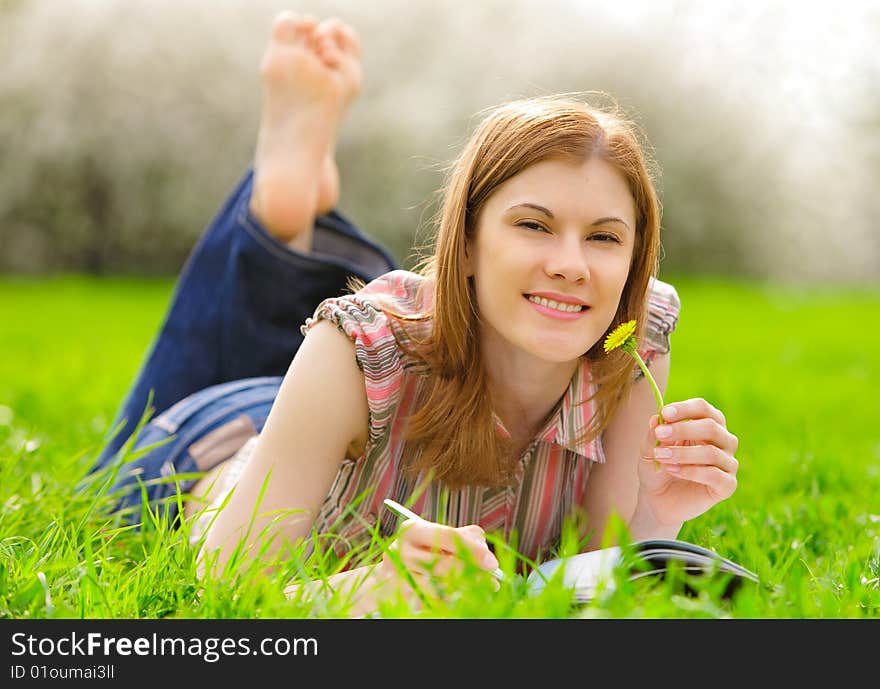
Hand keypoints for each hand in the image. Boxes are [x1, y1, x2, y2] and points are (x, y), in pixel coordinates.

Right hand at [377, 518, 500, 604]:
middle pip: (442, 565)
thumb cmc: (424, 550)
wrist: (393, 572)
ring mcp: (397, 575)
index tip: (492, 563)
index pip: (447, 536)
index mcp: (412, 530)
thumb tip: (485, 550)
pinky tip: (459, 598)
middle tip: (491, 581)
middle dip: (472, 574)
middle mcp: (400, 550)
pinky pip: (430, 603)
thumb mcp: (440, 536)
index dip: (473, 550)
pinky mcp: (398, 595)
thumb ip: (466, 536)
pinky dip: (448, 602)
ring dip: (463, 591)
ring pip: (437, 588)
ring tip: (479, 591)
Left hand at [636, 398, 738, 525]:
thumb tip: (656, 418)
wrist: (658, 500)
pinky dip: (690, 471)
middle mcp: (723, 441)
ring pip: (711, 452)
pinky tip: (672, 470)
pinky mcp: (727, 485)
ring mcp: (728, 463)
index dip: (685, 409)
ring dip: (682, 453)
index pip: (703, 409)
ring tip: (661, 456)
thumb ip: (653, 435)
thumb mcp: (649, 450)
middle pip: (711, 427)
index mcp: (707, 424)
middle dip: (683, 429)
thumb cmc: (657, 467)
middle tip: (660, 434)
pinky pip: (714, 475)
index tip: (665, 413)